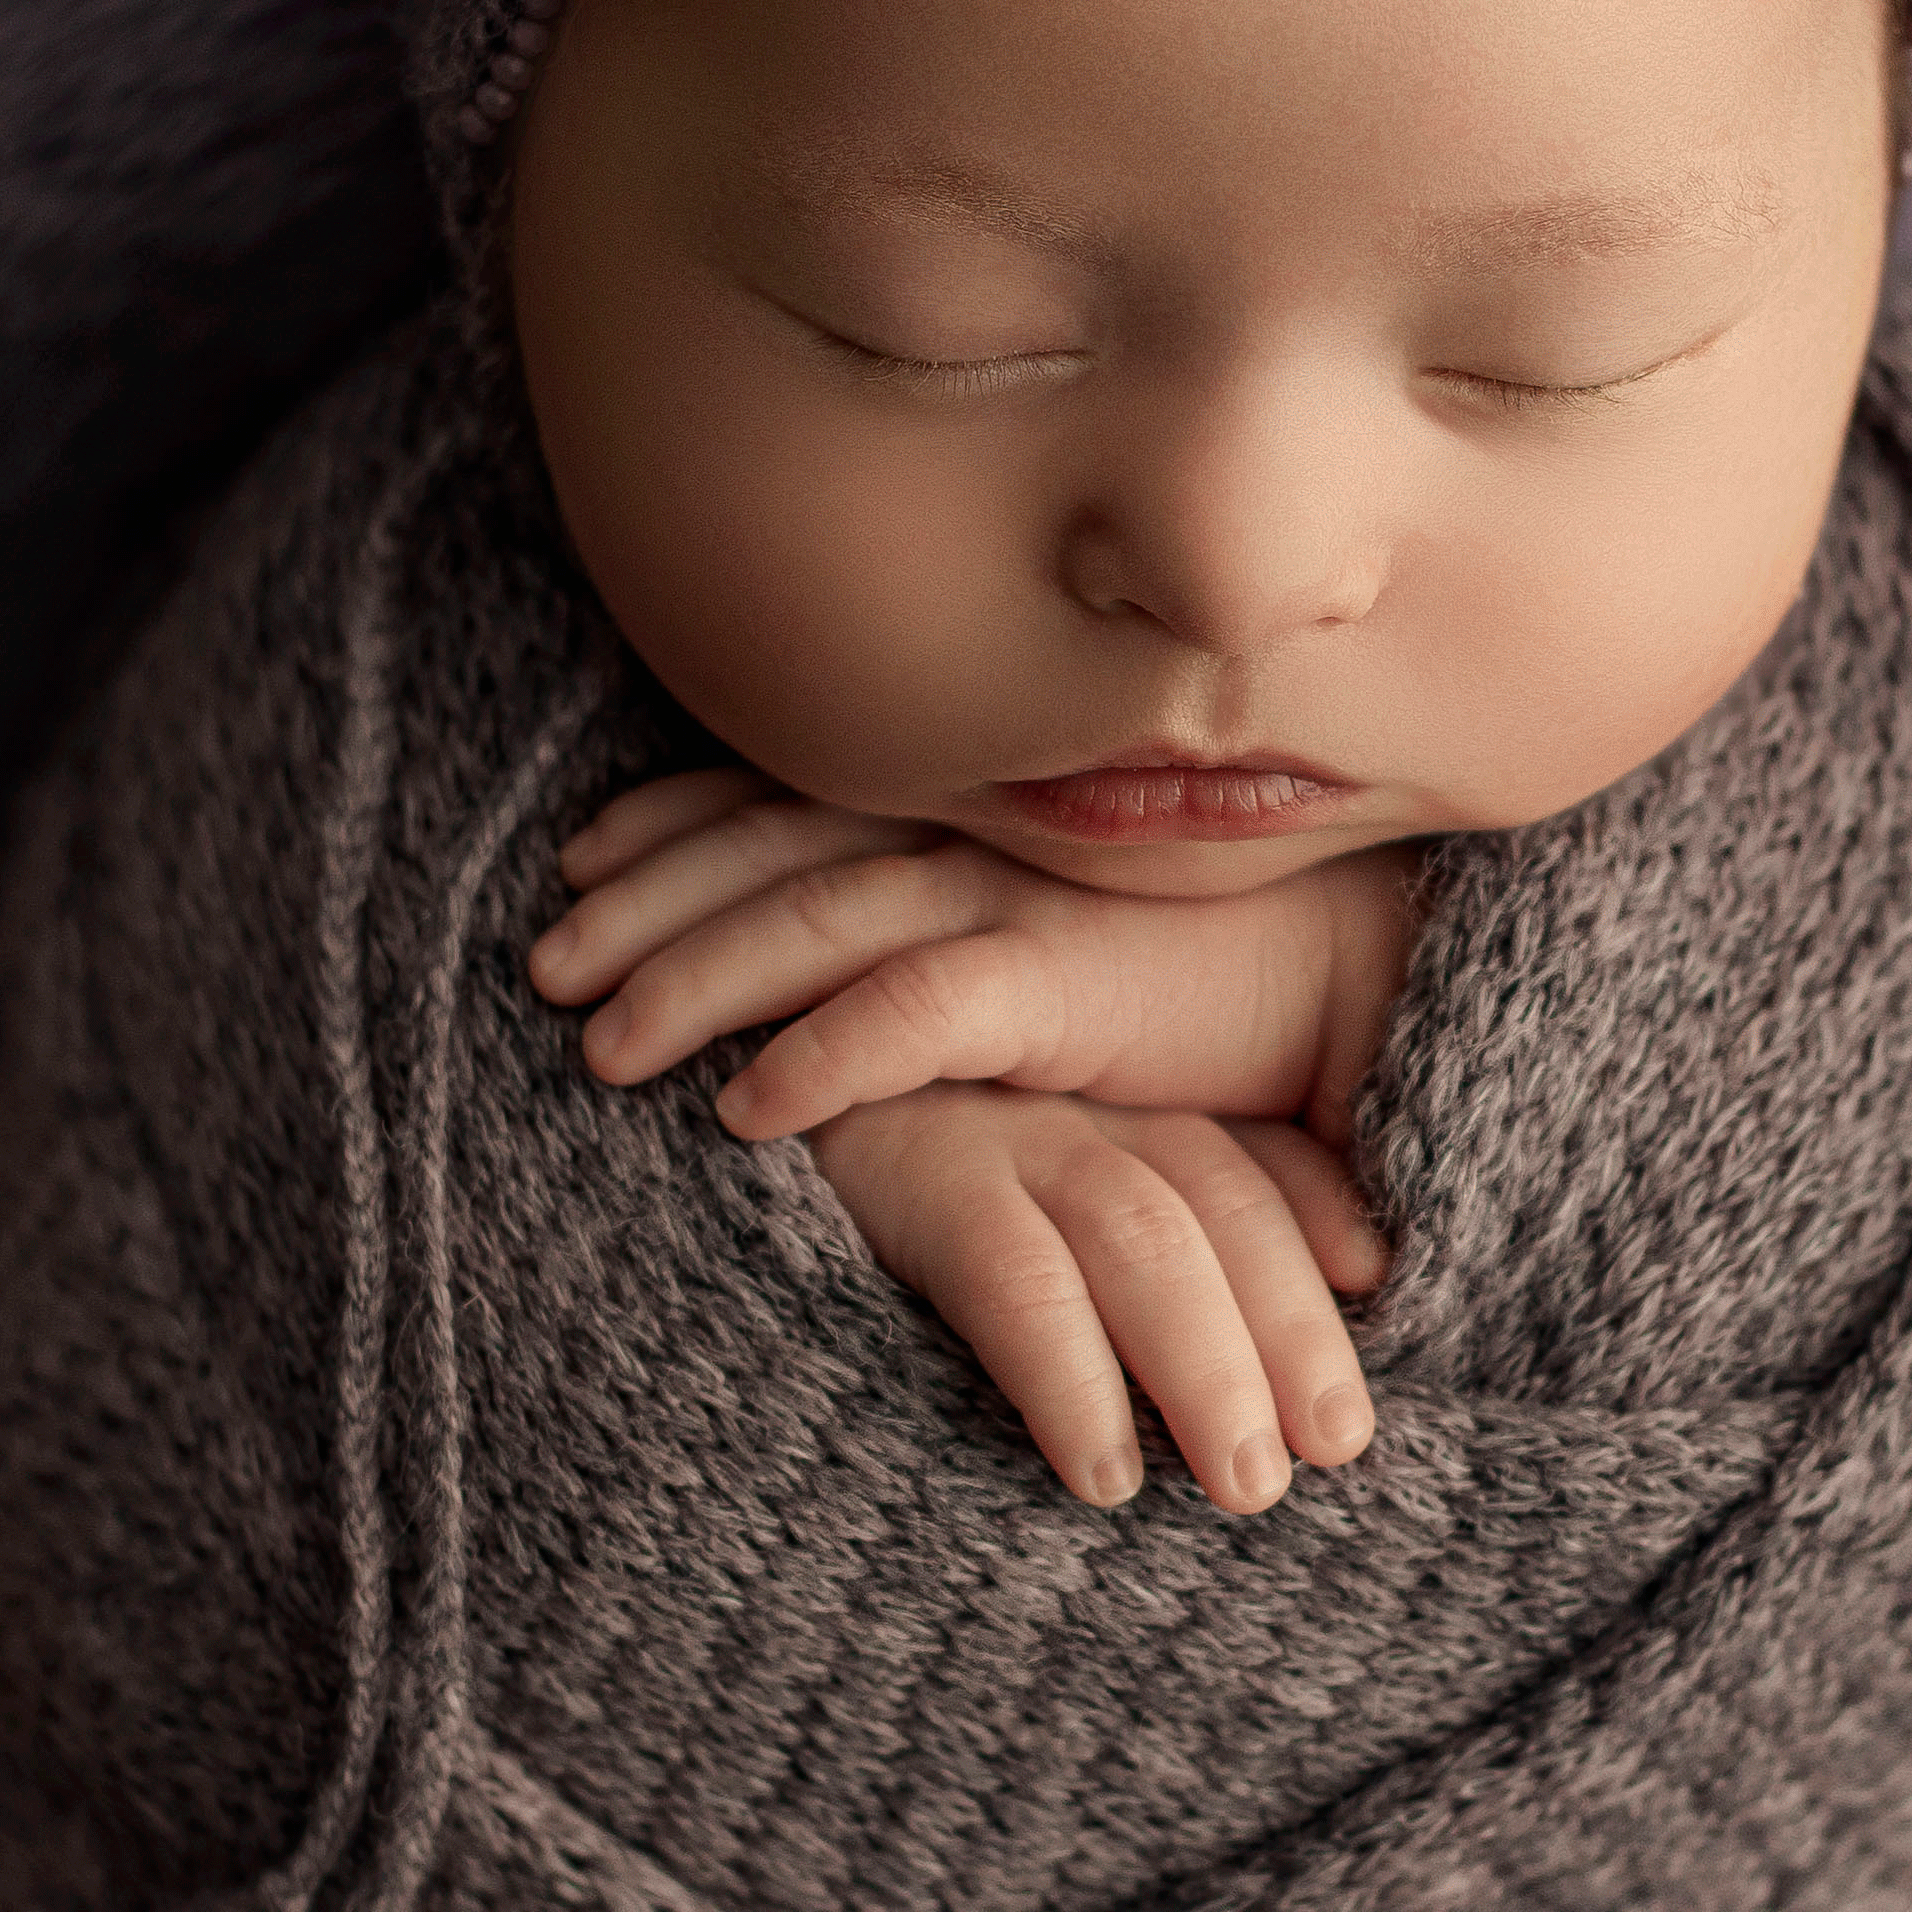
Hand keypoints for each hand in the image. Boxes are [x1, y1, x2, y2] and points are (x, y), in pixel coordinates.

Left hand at [531, 767, 1414, 1145]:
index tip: (579, 860)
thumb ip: (953, 927)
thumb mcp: (1050, 927)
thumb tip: (838, 967)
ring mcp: (1012, 895)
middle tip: (545, 965)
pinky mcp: (1062, 980)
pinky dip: (820, 1056)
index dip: (671, 823)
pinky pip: (911, 1014)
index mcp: (962, 807)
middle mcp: (970, 832)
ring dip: (693, 984)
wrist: (1367, 979)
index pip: (781, 799)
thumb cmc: (1212, 963)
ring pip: (807, 924)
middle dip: (641, 901)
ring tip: (599, 1049)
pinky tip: (743, 1112)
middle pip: (763, 851)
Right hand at [807, 1086, 1385, 1512]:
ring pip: (1145, 1238)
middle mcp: (1065, 1101)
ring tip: (1247, 1490)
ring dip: (1208, 1369)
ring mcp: (989, 1127)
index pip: (1244, 1173)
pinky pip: (1017, 1278)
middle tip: (1330, 1458)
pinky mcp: (905, 1172)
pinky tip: (1100, 1473)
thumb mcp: (982, 1200)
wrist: (684, 1099)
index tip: (1365, 1367)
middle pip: (1220, 1206)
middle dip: (1289, 1336)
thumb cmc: (844, 1182)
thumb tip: (1219, 1357)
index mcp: (1102, 1097)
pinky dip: (1072, 1378)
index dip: (1315, 1251)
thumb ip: (1093, 1256)